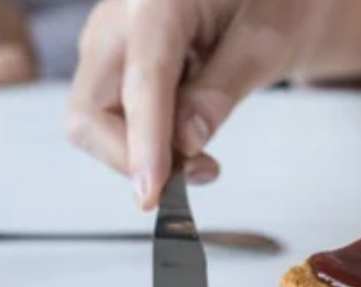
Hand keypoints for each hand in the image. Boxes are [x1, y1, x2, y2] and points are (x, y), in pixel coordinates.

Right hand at [67, 0, 360, 209]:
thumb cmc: (269, 6)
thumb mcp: (265, 43)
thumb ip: (222, 90)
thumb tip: (185, 144)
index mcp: (158, 0)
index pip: (142, 80)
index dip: (144, 142)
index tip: (152, 193)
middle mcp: (117, 19)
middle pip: (90, 112)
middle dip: (133, 158)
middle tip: (199, 172)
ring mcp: (106, 42)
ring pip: (93, 123)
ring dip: (142, 156)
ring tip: (202, 159)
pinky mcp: (110, 65)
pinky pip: (111, 120)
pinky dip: (144, 145)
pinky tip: (186, 139)